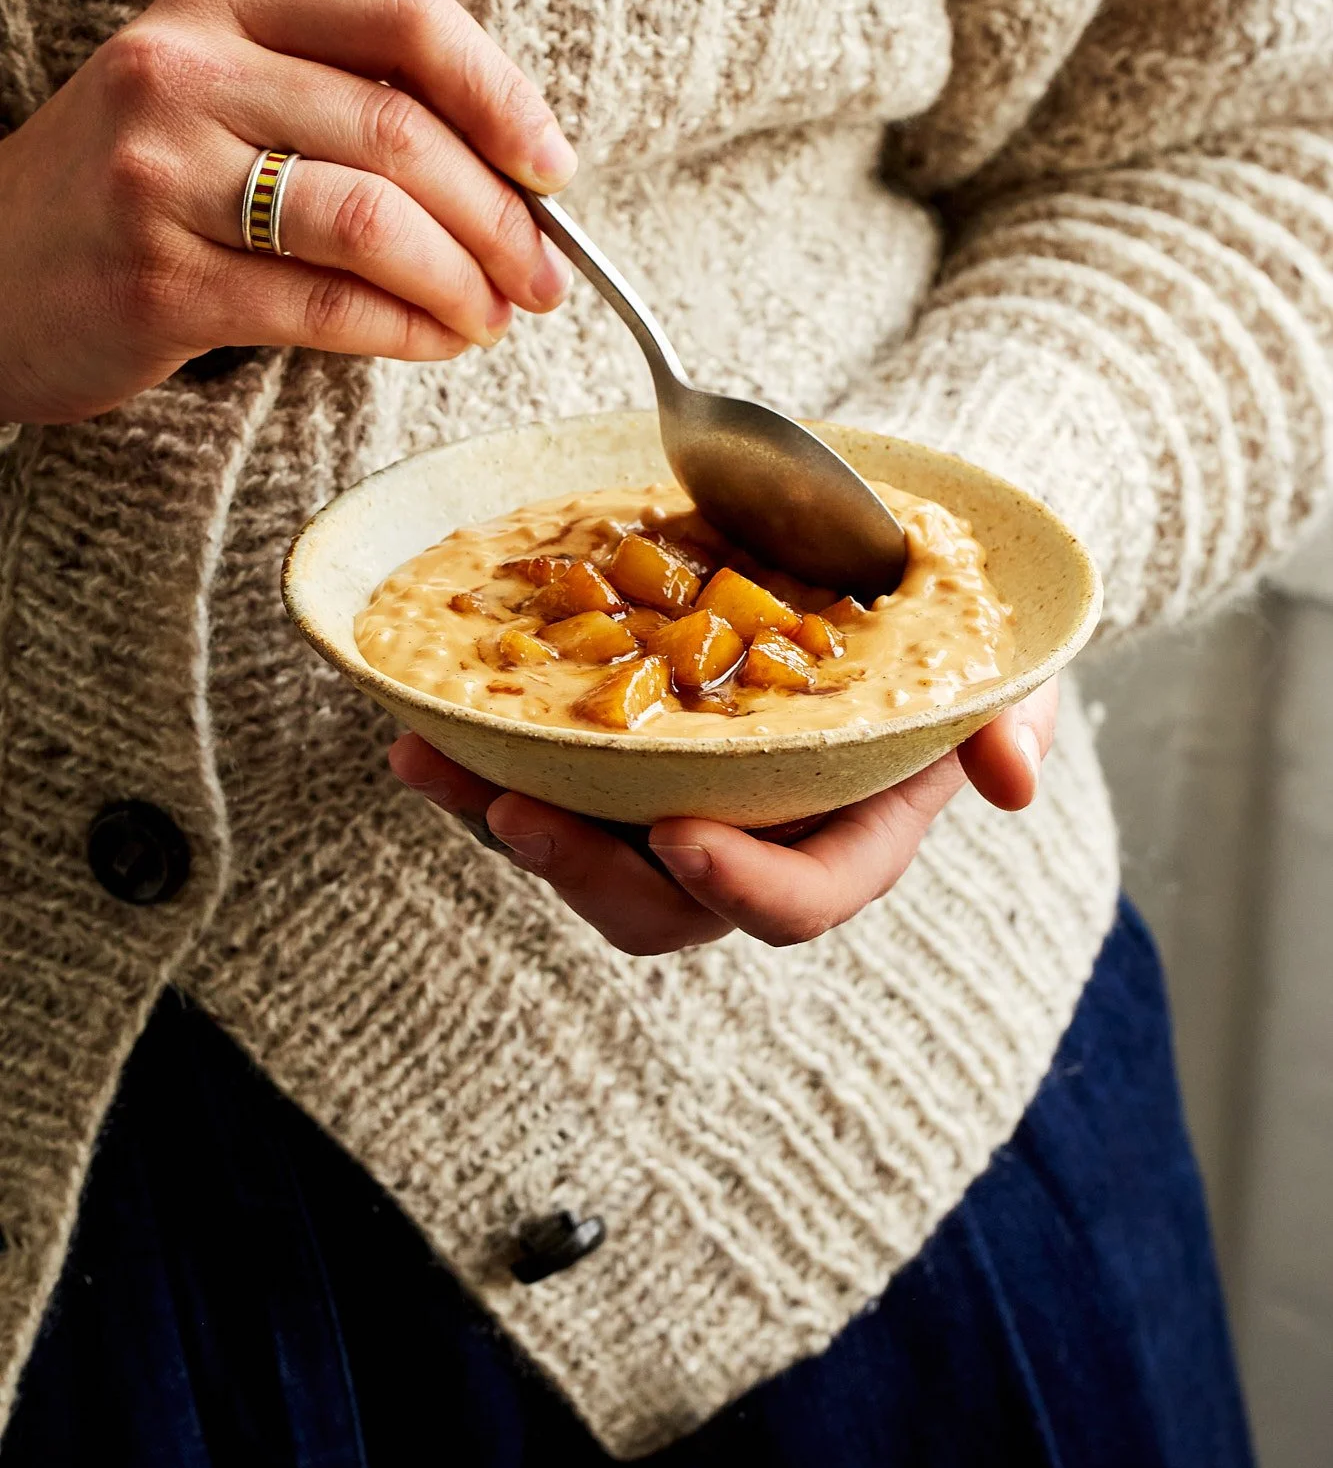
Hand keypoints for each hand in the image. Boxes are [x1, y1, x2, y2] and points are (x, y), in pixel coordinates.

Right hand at [0, 0, 576, 424]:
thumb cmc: (133, 192)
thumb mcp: (213, 101)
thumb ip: (337, 104)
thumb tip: (510, 177)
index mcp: (218, 7)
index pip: (398, 12)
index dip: (499, 90)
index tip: (553, 165)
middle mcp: (184, 72)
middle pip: (400, 130)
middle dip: (502, 217)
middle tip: (546, 275)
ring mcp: (162, 175)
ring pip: (371, 221)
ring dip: (463, 280)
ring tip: (495, 315)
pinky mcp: (158, 281)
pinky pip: (325, 307)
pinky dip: (407, 330)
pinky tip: (436, 339)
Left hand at [388, 678, 1059, 954]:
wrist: (876, 559)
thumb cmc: (941, 617)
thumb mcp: (1000, 656)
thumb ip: (1012, 711)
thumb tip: (1013, 783)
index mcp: (848, 833)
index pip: (803, 900)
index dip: (742, 889)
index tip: (682, 836)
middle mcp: (753, 839)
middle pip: (664, 907)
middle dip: (587, 874)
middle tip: (520, 816)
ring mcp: (674, 803)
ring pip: (581, 857)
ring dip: (500, 821)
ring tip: (429, 762)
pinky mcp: (614, 766)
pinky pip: (542, 789)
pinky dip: (478, 767)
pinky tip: (416, 728)